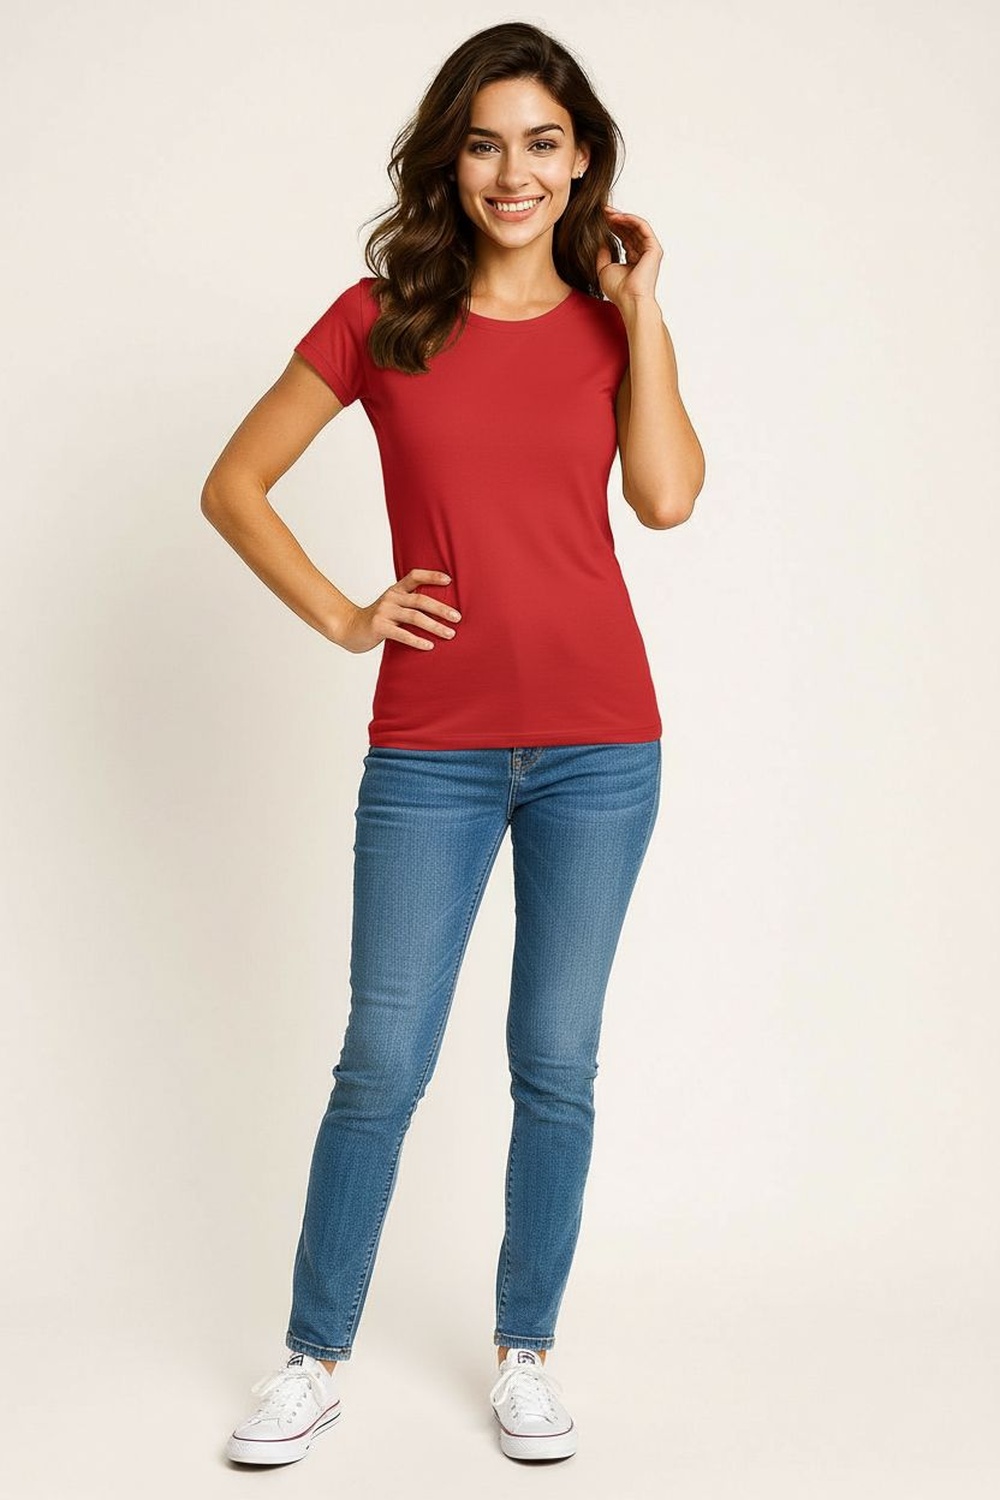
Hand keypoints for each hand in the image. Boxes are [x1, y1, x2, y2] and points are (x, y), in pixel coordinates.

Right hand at [338, 568, 460, 653]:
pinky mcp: (379, 627)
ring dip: (435, 626)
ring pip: (415, 617)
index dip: (432, 576)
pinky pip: (402, 634)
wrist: (349, 629)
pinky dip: (417, 640)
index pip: (414, 576)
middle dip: (441, 608)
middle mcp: (390, 598)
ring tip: (450, 634)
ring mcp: (384, 612)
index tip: (449, 580)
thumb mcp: (392, 607)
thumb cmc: (377, 620)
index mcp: (395, 590)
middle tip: (458, 617)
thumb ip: (409, 605)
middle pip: (420, 600)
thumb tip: (441, 610)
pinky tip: (430, 646)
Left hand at [596, 206, 662, 310]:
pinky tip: (618, 216)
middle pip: (630, 230)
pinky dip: (631, 220)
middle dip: (616, 219)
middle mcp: (643, 254)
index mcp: (634, 259)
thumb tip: (600, 240)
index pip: (624, 237)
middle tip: (603, 210)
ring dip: (622, 217)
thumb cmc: (618, 290)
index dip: (613, 227)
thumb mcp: (604, 269)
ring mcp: (650, 251)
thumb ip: (603, 254)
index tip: (600, 218)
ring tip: (607, 212)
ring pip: (636, 226)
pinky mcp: (654, 249)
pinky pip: (642, 227)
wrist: (629, 300)